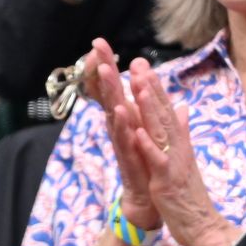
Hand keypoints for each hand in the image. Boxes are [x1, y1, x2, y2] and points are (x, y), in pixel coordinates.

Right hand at [92, 38, 156, 224]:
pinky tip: (121, 111)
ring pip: (113, 113)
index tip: (100, 43)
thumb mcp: (147, 132)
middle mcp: (120, 129)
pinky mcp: (128, 161)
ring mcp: (122, 144)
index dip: (108, 66)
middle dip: (103, 69)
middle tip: (96, 44)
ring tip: (104, 69)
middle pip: (109, 94)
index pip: (115, 88)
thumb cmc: (146, 166)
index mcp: (127, 120)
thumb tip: (146, 87)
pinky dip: (123, 127)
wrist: (147, 203)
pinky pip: (124, 141)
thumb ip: (148, 111)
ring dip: (110, 92)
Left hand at [128, 58, 225, 245]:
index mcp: (179, 143)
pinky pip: (157, 161)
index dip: (155, 87)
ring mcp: (173, 163)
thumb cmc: (190, 194)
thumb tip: (181, 107)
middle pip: (163, 114)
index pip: (166, 110)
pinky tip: (138, 131)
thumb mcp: (184, 158)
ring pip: (161, 132)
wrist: (203, 226)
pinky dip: (148, 146)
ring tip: (140, 87)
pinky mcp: (167, 181)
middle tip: (139, 64)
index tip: (142, 65)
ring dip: (150, 109)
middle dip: (151, 88)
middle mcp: (178, 148)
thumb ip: (182, 131)